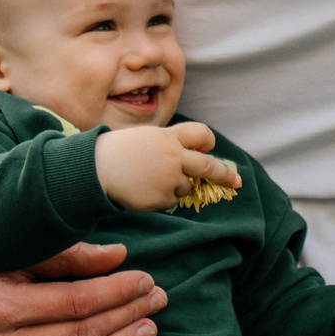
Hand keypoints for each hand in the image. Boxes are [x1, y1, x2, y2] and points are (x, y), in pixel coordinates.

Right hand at [95, 121, 242, 211]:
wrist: (98, 169)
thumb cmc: (119, 151)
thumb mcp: (146, 138)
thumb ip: (169, 143)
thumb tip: (194, 154)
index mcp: (169, 137)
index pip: (201, 134)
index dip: (207, 142)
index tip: (211, 148)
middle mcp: (174, 156)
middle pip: (208, 166)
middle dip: (224, 175)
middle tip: (236, 182)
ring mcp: (170, 178)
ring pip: (185, 186)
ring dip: (174, 186)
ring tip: (147, 179)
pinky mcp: (163, 198)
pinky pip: (172, 201)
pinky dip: (162, 198)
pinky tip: (143, 190)